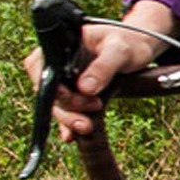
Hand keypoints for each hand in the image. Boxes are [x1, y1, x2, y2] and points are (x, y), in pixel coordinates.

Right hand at [24, 0, 175, 139]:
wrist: (139, 49)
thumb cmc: (128, 41)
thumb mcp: (119, 50)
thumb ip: (103, 66)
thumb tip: (85, 88)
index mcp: (60, 46)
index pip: (40, 67)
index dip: (51, 86)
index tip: (71, 97)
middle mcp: (57, 64)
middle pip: (49, 91)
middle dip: (66, 108)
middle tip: (89, 115)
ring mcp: (65, 81)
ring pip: (57, 105)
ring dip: (69, 119)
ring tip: (87, 128)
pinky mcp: (75, 95)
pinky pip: (67, 112)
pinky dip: (69, 126)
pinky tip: (72, 137)